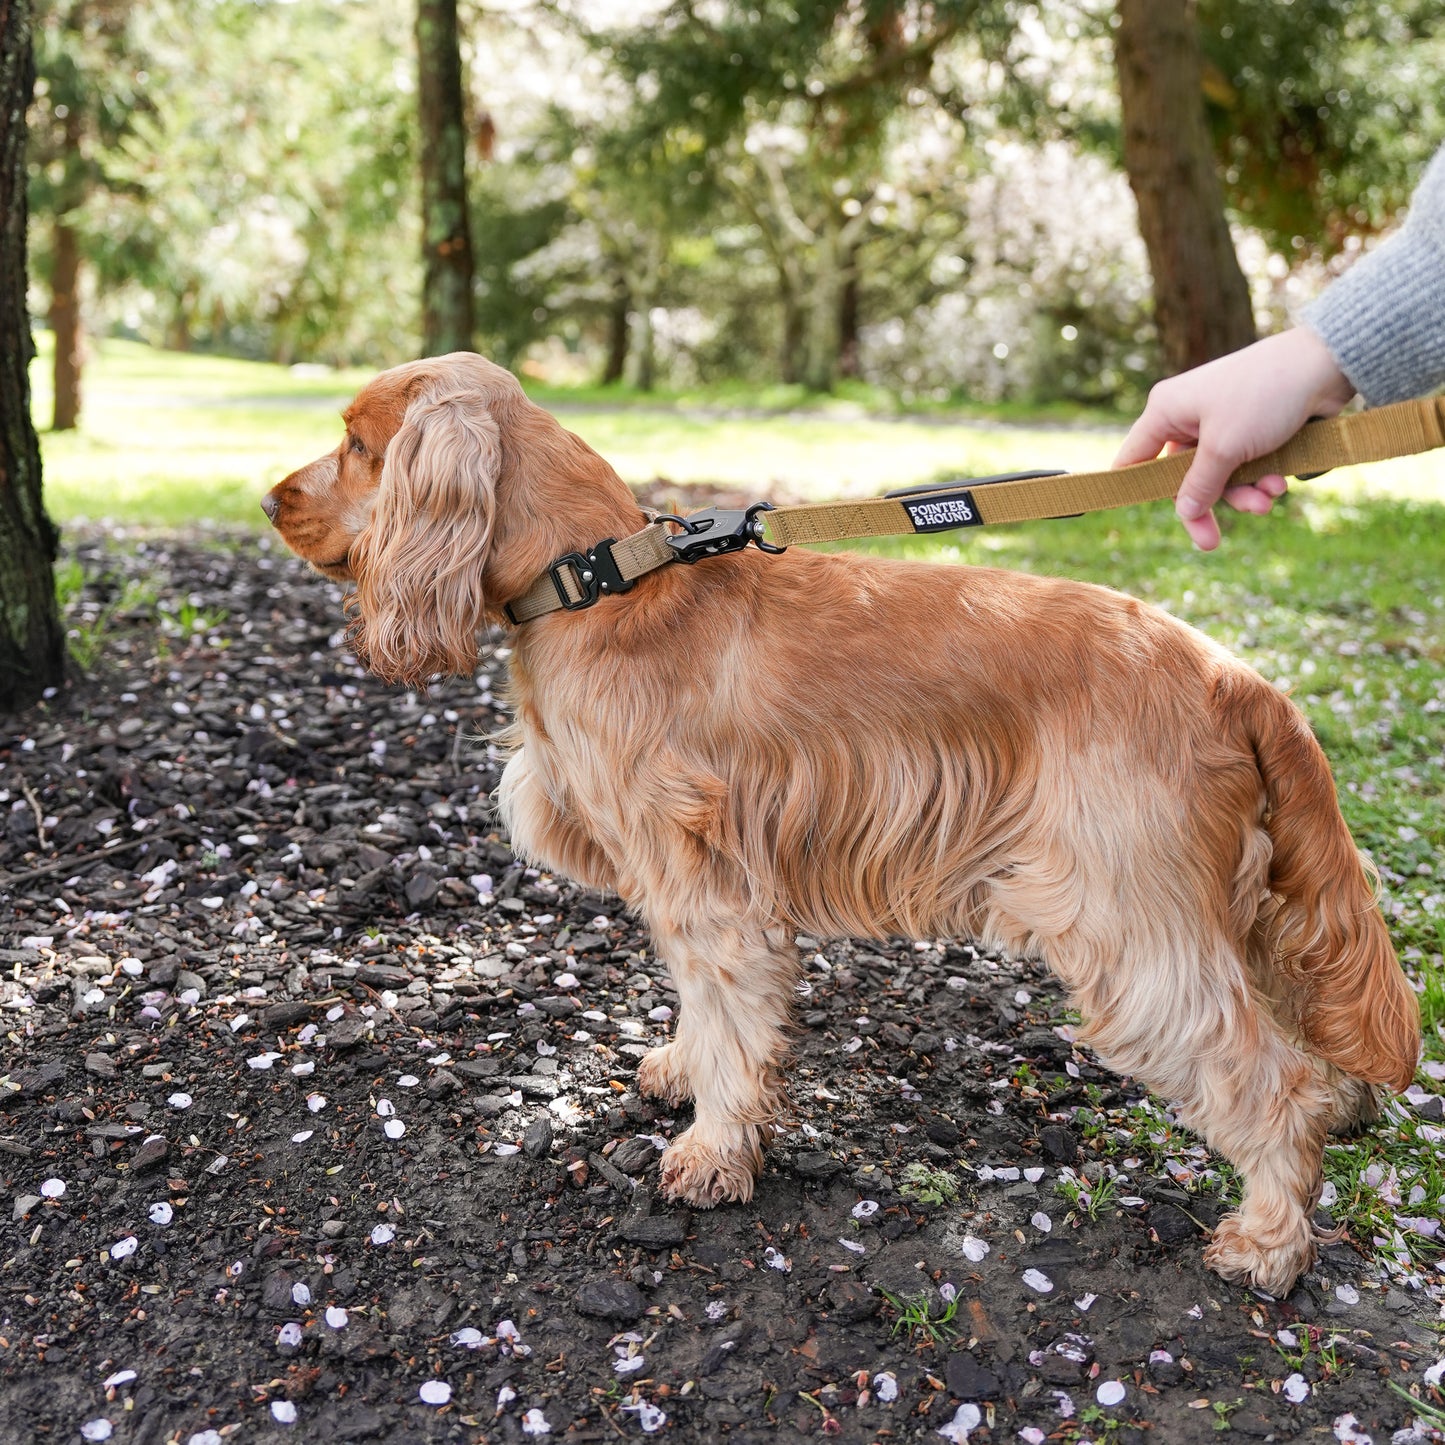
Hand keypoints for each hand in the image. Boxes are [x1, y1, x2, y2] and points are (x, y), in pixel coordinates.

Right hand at [1114, 328, 1355, 549]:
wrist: (1325, 364)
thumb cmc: (1263, 396)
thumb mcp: (1224, 448)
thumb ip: (1199, 486)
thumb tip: (1183, 513)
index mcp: (1166, 411)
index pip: (1134, 458)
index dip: (1133, 487)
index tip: (1135, 515)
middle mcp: (1187, 417)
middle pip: (1182, 477)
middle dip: (1207, 505)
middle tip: (1211, 543)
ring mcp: (1219, 422)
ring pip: (1218, 475)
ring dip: (1243, 494)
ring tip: (1268, 500)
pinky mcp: (1249, 427)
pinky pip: (1243, 465)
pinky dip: (1259, 478)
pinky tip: (1279, 482)